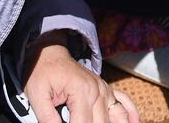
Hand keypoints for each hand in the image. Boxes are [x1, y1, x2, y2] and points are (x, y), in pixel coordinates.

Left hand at [22, 34, 138, 122]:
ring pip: (117, 116)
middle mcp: (98, 91)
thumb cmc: (42, 73)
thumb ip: (46, 117)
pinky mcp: (107, 90)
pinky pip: (125, 102)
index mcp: (81, 91)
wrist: (50, 53)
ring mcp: (105, 90)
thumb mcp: (37, 95)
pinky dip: (131, 114)